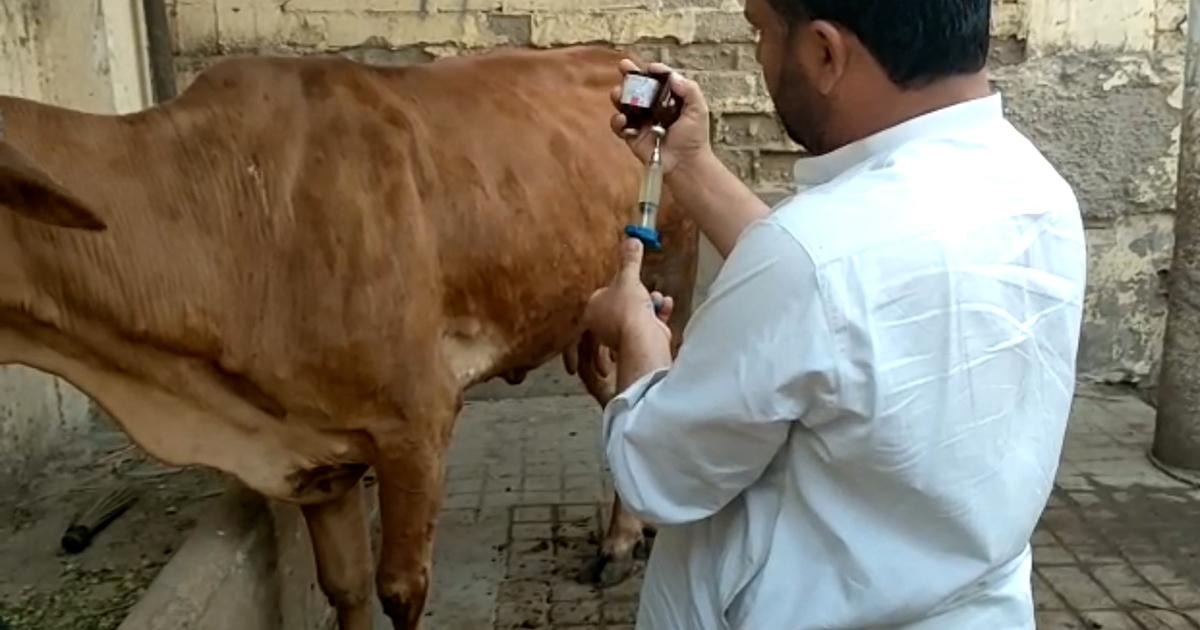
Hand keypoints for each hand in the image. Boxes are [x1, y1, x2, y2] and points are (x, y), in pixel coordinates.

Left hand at [584, 238, 674, 348]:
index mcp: (593, 309)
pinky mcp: (638, 341)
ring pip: (637, 312)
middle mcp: (604, 324)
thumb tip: (631, 240)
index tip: (629, 277)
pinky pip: (649, 322)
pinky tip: (665, 304)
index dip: (619, 283)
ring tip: (655, 298)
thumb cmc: (627, 311)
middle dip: (638, 294)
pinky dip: (658, 313)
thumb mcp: (628, 278)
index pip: (604, 292)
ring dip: (650, 302)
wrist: (643, 339)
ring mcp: (621, 334)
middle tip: (643, 288)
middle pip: (623, 302)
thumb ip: (629, 260)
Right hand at [610, 59, 712, 176]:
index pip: (656, 80)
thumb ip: (688, 89)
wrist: (685, 163)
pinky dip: (617, 121)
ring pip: (624, 104)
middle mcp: (652, 108)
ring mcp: (641, 122)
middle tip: (624, 67)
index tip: (647, 66)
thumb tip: (671, 75)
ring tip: (618, 94)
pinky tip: (623, 119)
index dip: (650, 71)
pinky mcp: (632, 137)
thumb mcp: (698, 109)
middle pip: (637, 88)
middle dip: (628, 76)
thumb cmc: (694, 138)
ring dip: (619, 95)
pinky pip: (619, 126)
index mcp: (667, 99)